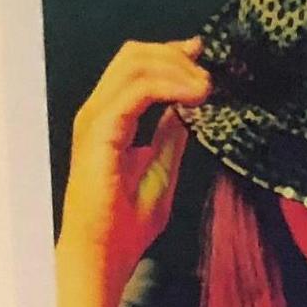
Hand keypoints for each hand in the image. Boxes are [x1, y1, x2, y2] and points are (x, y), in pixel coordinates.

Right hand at [55, 38, 207, 306]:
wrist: (103, 251)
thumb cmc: (125, 222)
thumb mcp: (161, 169)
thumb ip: (169, 137)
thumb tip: (184, 111)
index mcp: (110, 117)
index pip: (136, 66)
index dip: (172, 55)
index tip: (205, 57)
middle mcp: (98, 111)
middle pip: (134, 56)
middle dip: (177, 57)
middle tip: (211, 77)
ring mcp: (95, 119)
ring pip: (134, 65)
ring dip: (177, 70)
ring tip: (207, 88)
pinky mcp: (100, 131)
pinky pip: (136, 92)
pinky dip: (169, 87)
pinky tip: (193, 98)